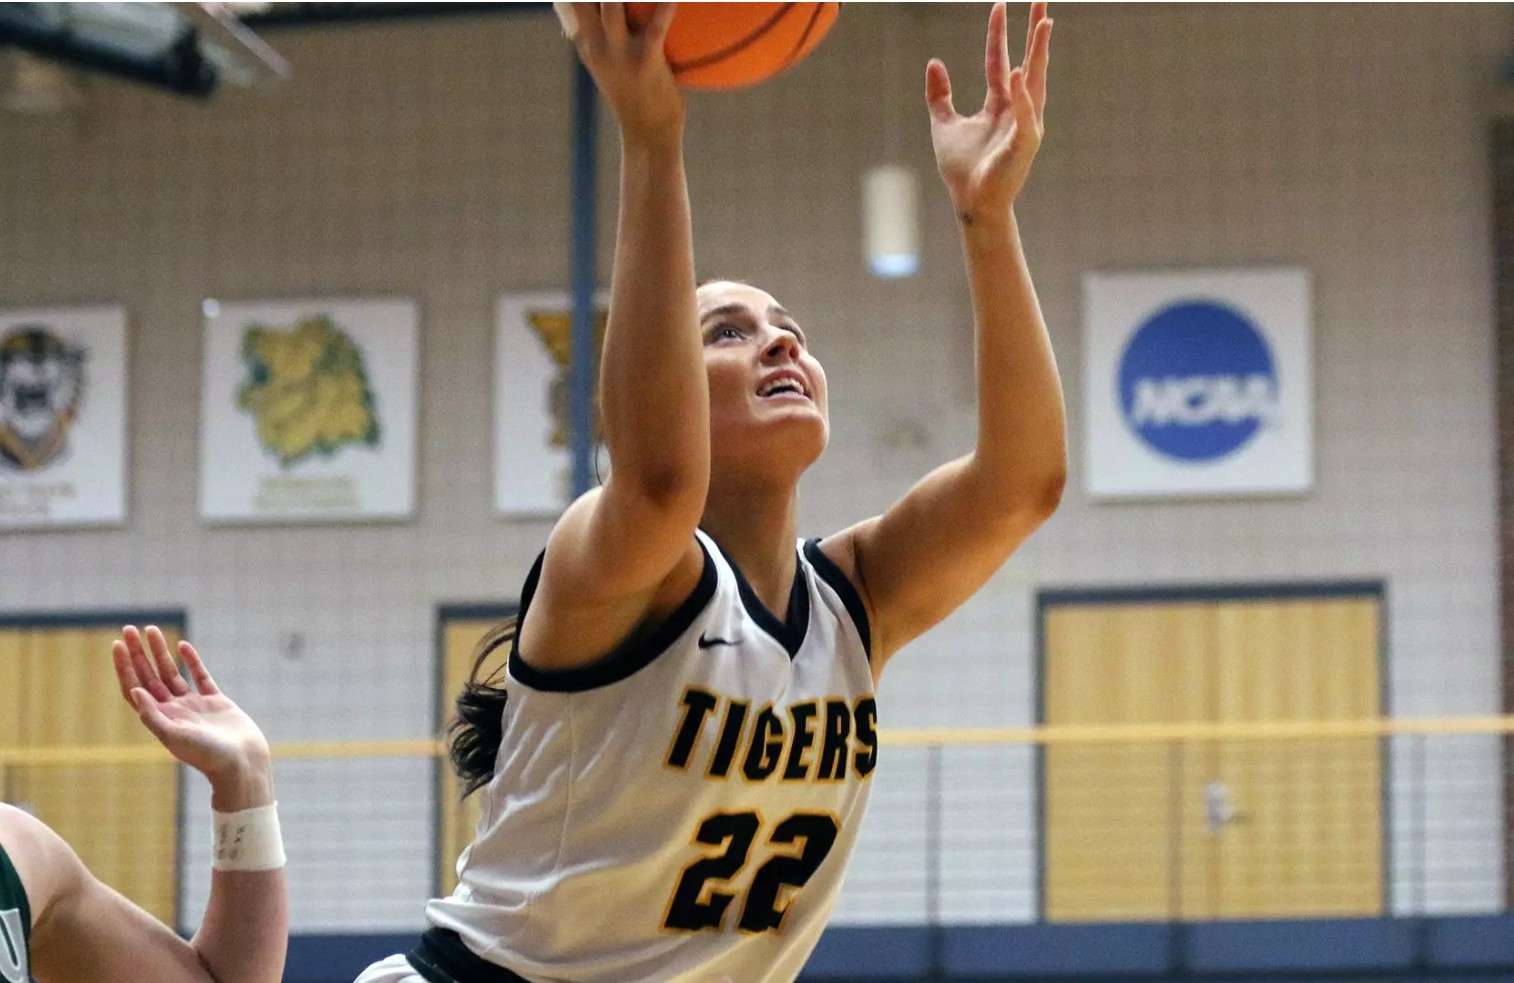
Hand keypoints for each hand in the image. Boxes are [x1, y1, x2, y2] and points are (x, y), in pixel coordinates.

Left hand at [113, 626, 272, 809]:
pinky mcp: (215, 701)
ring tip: (151, 629)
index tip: (118, 646)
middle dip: (138, 653)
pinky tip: (183, 645)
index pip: (135, 688)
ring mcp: (194, 705)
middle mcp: (173, 710)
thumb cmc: (207, 754)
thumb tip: (134, 691)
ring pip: (172, 672)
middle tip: (128, 629)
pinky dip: (192, 661)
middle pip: (149, 676)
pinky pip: (200, 676)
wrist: (241, 761)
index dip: (125, 667)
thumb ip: (152, 715)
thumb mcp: (174, 736)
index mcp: (160, 719)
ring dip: (160, 652)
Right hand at [558, 2, 683, 146]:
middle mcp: (596, 45)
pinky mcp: (645, 61)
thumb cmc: (637, 98)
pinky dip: (666, 5)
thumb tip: (600, 15)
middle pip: (581, 0)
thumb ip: (603, 39)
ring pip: (612, 5)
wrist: (648, 135)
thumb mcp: (611, 67)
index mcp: (586, 44)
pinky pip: (656, 25)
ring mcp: (618, 54)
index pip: (567, 2)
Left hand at [926, 2, 1051, 221]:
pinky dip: (1022, 95)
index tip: (999, 5)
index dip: (997, 33)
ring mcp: (1023, 124)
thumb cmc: (962, 169)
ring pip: (1035, 81)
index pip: (999, 61)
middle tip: (1041, 0)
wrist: (971, 202)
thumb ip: (939, 94)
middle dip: (1034, 32)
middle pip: (1028, 62)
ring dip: (1039, 53)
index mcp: (999, 104)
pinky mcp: (1023, 144)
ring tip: (1044, 23)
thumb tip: (934, 61)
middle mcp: (1016, 109)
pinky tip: (1019, 72)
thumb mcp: (943, 124)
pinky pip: (1024, 115)